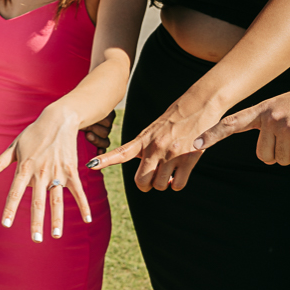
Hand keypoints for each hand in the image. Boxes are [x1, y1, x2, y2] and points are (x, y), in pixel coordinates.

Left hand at [0, 106, 90, 240]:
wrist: (58, 119)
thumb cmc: (34, 133)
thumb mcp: (15, 145)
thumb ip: (0, 162)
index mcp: (25, 167)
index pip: (15, 192)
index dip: (10, 208)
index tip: (6, 224)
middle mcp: (41, 172)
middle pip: (38, 201)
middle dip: (37, 221)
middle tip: (36, 239)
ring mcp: (57, 172)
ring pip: (57, 199)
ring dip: (57, 218)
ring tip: (56, 235)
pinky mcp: (71, 170)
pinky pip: (78, 190)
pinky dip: (84, 205)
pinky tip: (87, 219)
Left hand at [87, 103, 217, 190]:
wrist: (199, 103)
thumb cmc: (176, 117)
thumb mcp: (155, 128)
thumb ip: (145, 146)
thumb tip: (143, 169)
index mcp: (144, 139)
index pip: (121, 152)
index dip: (105, 160)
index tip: (90, 165)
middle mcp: (155, 147)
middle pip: (142, 182)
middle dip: (147, 185)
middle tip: (154, 178)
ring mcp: (171, 153)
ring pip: (160, 186)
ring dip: (165, 183)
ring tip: (170, 171)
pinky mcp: (188, 158)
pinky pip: (178, 185)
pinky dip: (178, 183)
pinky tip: (180, 173)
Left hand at [194, 79, 289, 166]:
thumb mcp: (282, 107)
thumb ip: (268, 125)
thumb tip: (265, 155)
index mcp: (262, 110)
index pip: (231, 123)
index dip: (212, 135)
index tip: (194, 144)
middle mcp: (271, 117)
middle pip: (265, 156)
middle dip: (281, 151)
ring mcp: (288, 126)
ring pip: (284, 160)